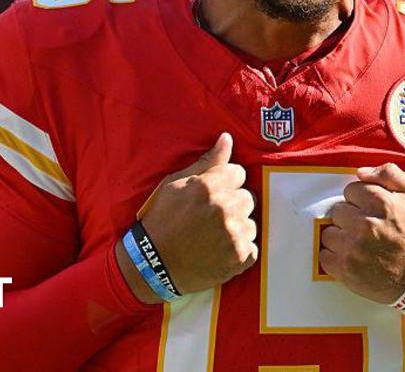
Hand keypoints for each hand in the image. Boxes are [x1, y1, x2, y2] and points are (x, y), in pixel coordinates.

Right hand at [127, 132, 256, 298]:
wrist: (152, 265)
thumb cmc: (161, 221)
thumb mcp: (175, 185)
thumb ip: (206, 162)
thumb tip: (227, 138)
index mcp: (210, 186)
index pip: (239, 173)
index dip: (226, 183)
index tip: (213, 195)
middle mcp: (226, 208)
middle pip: (248, 198)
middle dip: (233, 205)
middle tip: (212, 217)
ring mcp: (234, 234)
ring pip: (250, 224)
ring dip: (237, 229)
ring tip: (214, 237)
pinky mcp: (240, 257)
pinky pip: (252, 248)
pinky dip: (239, 251)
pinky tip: (220, 252)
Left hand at [319, 163, 404, 303]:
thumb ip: (389, 174)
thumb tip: (361, 172)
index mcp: (381, 202)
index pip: (350, 191)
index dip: (359, 201)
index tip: (369, 212)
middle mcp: (365, 223)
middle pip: (338, 211)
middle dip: (349, 219)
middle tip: (366, 230)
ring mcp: (353, 247)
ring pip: (329, 232)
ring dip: (340, 238)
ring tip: (359, 245)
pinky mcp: (344, 268)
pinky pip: (324, 255)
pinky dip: (335, 258)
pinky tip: (352, 258)